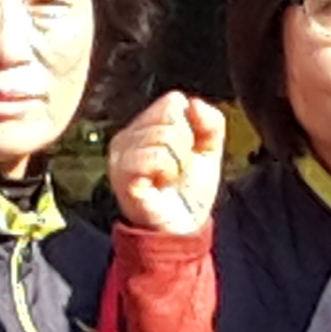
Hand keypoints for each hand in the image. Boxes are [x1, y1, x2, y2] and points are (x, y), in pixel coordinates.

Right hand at [109, 92, 227, 235]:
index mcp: (142, 128)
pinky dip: (168, 171)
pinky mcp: (122, 175)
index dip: (191, 128)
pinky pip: (155, 155)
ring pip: (164, 135)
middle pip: (170, 115)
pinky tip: (160, 185)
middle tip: (177, 170)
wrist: (181, 230)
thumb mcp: (209, 151)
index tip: (186, 154)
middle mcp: (125, 138)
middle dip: (186, 145)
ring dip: (178, 161)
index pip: (174, 101)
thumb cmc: (190, 191)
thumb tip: (193, 102)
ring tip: (168, 179)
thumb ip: (210, 122)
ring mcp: (120, 157)